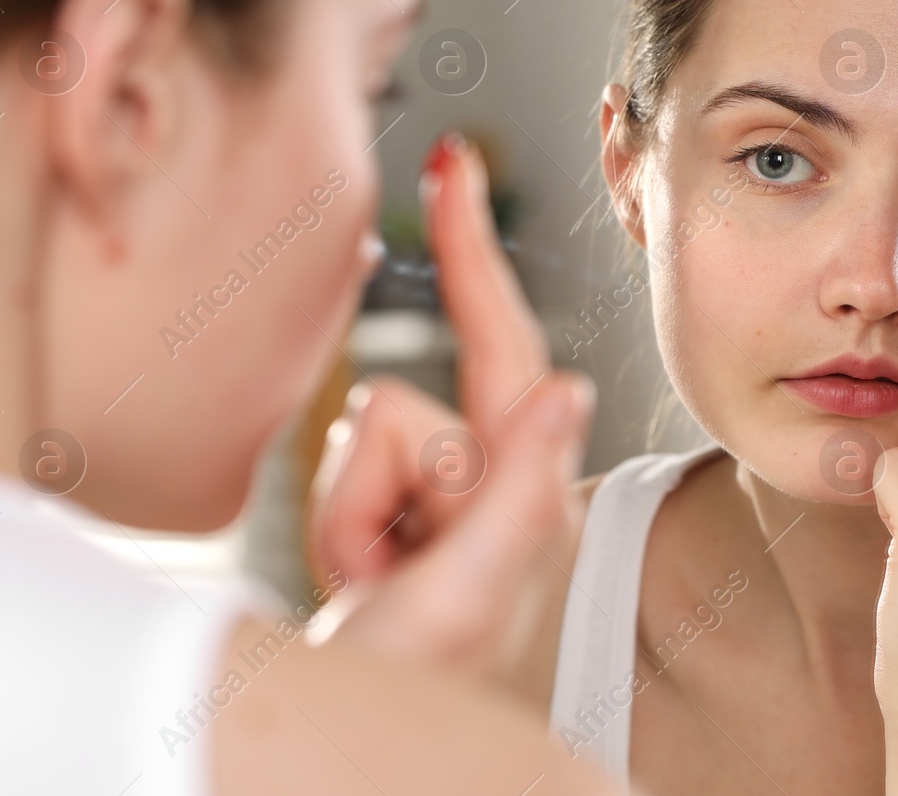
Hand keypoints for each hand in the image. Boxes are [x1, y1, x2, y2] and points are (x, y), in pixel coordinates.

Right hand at [306, 133, 595, 678]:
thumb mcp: (467, 600)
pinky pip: (334, 470)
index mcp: (530, 492)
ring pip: (359, 435)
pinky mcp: (396, 514)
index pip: (504, 344)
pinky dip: (331, 525)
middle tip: (380, 570)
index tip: (450, 161)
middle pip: (405, 407)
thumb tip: (566, 388)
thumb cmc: (423, 696)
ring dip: (346, 517)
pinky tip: (360, 582)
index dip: (473, 251)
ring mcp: (444, 501)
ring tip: (375, 587)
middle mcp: (497, 483)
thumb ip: (515, 494)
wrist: (344, 752)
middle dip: (369, 487)